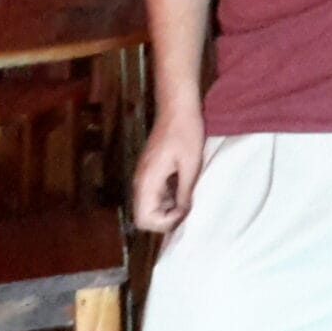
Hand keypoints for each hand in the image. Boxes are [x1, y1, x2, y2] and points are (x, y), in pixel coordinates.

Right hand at [134, 105, 204, 232]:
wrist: (177, 107)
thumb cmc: (185, 132)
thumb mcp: (191, 165)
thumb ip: (185, 192)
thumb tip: (184, 214)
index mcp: (147, 182)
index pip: (144, 220)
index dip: (164, 223)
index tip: (185, 211)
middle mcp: (140, 182)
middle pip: (145, 216)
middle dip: (167, 217)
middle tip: (189, 206)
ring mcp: (144, 176)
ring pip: (151, 205)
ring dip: (169, 207)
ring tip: (190, 196)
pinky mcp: (151, 171)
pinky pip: (156, 193)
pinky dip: (169, 196)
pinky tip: (186, 185)